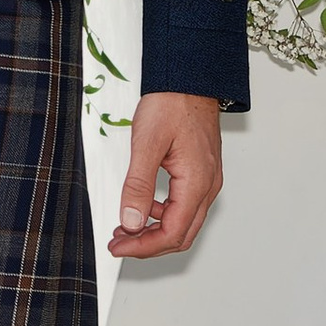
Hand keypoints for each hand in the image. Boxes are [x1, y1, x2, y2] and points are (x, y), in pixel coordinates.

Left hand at [108, 92, 223, 258]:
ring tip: (126, 227)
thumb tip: (131, 222)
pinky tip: (143, 206)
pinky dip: (163, 214)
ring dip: (155, 231)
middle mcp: (207, 186)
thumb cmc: (172, 102)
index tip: (118, 246)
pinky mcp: (201, 172)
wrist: (190, 78)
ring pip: (184, 223)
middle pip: (181, 235)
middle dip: (148, 245)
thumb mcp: (147, 143)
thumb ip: (138, 186)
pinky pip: (185, 205)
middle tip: (119, 243)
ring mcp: (207, 180)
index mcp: (196, 183)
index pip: (171, 234)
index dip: (142, 247)